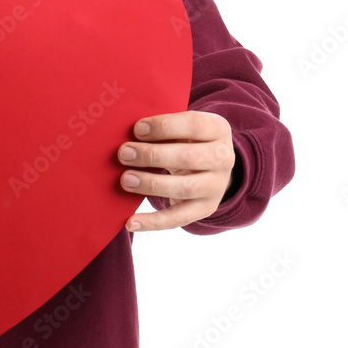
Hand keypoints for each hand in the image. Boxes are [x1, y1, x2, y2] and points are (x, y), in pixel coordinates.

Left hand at [118, 111, 234, 231]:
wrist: (210, 166)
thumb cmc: (185, 139)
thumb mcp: (181, 128)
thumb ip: (161, 128)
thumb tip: (127, 135)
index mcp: (217, 129)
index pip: (194, 125)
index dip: (164, 127)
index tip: (137, 129)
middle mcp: (223, 158)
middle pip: (189, 157)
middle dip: (152, 155)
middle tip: (124, 153)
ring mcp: (217, 186)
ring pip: (185, 188)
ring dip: (151, 184)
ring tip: (126, 180)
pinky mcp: (206, 208)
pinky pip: (179, 218)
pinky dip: (153, 222)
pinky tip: (130, 222)